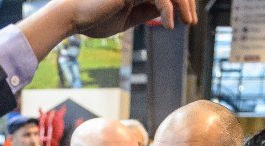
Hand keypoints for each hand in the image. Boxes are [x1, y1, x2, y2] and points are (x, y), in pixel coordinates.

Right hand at [70, 0, 197, 36]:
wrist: (73, 17)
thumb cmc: (94, 18)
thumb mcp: (128, 17)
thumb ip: (146, 11)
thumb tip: (167, 12)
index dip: (180, 2)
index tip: (187, 19)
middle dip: (186, 2)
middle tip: (191, 21)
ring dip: (182, 5)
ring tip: (186, 23)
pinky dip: (168, 10)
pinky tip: (169, 25)